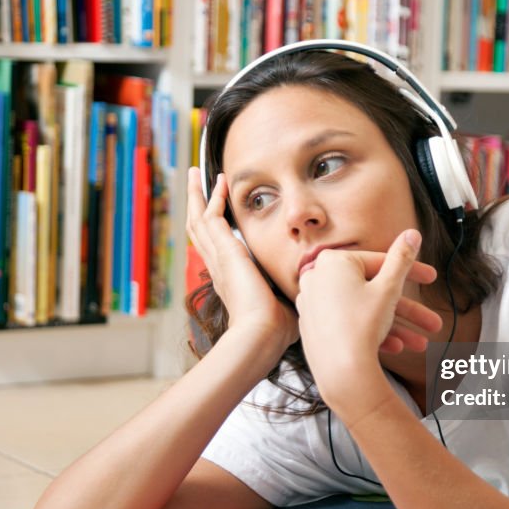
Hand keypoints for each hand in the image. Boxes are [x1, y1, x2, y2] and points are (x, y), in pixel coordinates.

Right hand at [186, 167, 297, 354]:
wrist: (262, 334)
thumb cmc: (276, 330)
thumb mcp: (285, 307)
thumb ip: (294, 297)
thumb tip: (314, 294)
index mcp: (230, 280)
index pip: (217, 249)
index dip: (216, 230)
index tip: (219, 213)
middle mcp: (218, 267)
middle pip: (199, 230)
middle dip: (198, 205)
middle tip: (195, 183)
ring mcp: (218, 258)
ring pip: (198, 219)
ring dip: (197, 195)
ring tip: (194, 174)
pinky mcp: (224, 250)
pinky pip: (211, 216)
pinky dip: (212, 197)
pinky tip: (219, 181)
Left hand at [294, 229, 442, 403]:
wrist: (340, 374)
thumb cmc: (362, 326)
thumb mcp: (389, 288)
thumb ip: (402, 258)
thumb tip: (412, 234)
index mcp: (332, 261)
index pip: (379, 262)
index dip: (412, 272)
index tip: (432, 279)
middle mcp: (316, 279)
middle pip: (372, 289)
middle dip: (407, 309)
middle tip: (432, 321)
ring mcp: (312, 304)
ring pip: (363, 310)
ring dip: (395, 325)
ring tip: (420, 344)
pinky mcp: (313, 327)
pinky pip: (347, 324)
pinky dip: (370, 332)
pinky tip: (395, 348)